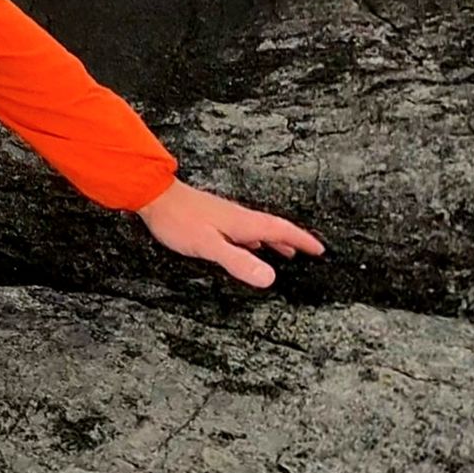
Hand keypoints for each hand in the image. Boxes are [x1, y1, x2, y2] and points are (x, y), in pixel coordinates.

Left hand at [138, 178, 324, 287]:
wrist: (154, 195)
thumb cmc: (178, 219)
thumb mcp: (209, 246)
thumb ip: (238, 262)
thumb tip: (270, 278)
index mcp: (243, 223)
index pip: (281, 230)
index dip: (302, 240)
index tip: (319, 249)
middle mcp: (238, 218)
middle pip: (273, 229)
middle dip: (293, 240)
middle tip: (309, 250)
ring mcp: (225, 217)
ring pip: (258, 229)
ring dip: (274, 240)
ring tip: (285, 251)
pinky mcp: (212, 219)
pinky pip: (242, 230)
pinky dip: (254, 239)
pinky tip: (247, 244)